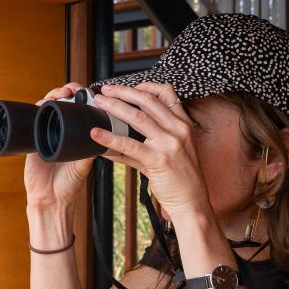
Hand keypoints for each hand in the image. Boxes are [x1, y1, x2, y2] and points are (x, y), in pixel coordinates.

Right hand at [23, 82, 95, 208]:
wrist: (50, 199)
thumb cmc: (69, 185)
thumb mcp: (84, 165)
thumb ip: (90, 150)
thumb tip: (100, 133)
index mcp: (77, 135)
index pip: (79, 109)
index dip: (81, 97)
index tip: (84, 91)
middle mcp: (62, 131)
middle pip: (63, 103)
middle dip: (67, 91)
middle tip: (71, 89)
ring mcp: (47, 133)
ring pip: (49, 107)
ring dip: (53, 95)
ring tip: (58, 94)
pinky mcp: (33, 139)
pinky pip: (34, 119)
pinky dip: (37, 108)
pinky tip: (41, 103)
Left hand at [88, 82, 213, 218]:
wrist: (192, 202)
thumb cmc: (182, 179)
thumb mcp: (173, 151)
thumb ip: (151, 140)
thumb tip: (122, 134)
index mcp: (183, 124)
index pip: (166, 93)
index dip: (145, 86)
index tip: (127, 87)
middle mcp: (178, 130)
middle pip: (148, 100)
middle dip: (123, 91)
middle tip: (104, 90)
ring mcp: (169, 144)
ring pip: (137, 117)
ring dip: (114, 107)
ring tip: (99, 104)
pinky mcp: (158, 160)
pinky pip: (129, 145)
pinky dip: (110, 138)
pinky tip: (96, 135)